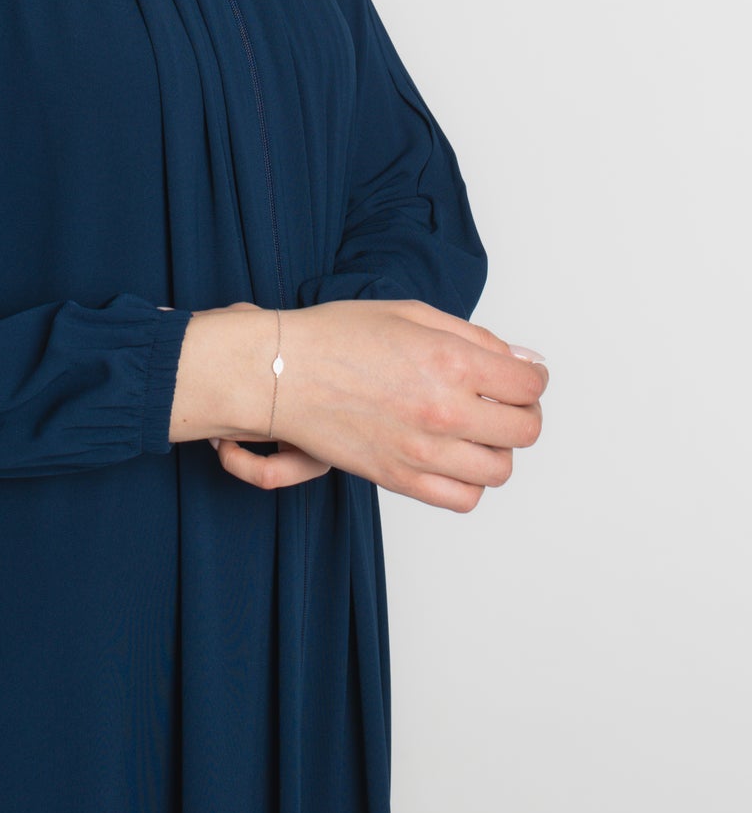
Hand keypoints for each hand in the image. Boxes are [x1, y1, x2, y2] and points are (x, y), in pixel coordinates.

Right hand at [210, 299, 547, 513]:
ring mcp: (422, 451)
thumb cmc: (338, 336)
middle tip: (503, 401)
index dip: (532, 378)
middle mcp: (443, 411)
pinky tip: (453, 456)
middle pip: (525, 430)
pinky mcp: (400, 479)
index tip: (520, 376)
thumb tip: (525, 362)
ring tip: (475, 430)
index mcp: (451, 362)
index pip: (529, 385)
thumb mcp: (412, 314)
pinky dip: (470, 482)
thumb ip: (476, 338)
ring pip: (500, 469)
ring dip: (498, 448)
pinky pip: (464, 498)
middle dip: (523, 412)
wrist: (280, 373)